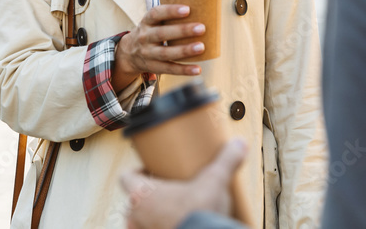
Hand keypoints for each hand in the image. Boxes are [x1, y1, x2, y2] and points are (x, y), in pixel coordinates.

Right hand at [114, 5, 204, 89]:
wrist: (129, 52)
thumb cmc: (151, 32)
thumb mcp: (153, 22)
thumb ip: (168, 17)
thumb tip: (199, 9)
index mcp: (146, 22)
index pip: (156, 14)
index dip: (171, 11)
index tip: (187, 9)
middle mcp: (145, 37)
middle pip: (162, 34)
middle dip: (182, 31)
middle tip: (201, 28)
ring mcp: (148, 54)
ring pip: (166, 53)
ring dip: (184, 50)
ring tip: (201, 47)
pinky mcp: (154, 67)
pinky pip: (169, 69)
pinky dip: (184, 70)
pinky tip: (197, 69)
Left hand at [121, 139, 247, 228]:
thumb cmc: (199, 214)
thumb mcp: (215, 181)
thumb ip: (226, 161)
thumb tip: (239, 144)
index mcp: (142, 194)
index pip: (126, 177)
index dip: (137, 172)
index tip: (152, 170)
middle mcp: (136, 215)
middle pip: (133, 199)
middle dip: (148, 195)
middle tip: (167, 190)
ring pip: (138, 221)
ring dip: (150, 216)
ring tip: (170, 210)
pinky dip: (158, 227)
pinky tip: (174, 224)